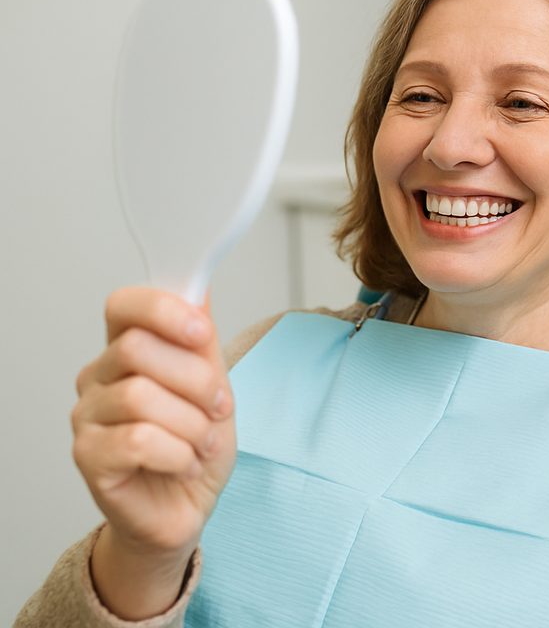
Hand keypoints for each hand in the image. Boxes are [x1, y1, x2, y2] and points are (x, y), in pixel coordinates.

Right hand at [71, 287, 235, 618]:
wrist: (186, 508)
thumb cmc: (195, 446)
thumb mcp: (213, 386)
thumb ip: (201, 340)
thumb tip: (199, 285)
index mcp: (126, 350)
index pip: (124, 306)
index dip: (164, 311)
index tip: (202, 334)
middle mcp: (98, 377)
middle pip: (139, 350)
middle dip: (197, 381)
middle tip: (217, 409)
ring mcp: (87, 417)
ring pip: (141, 397)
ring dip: (191, 424)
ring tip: (201, 444)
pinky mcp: (87, 457)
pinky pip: (138, 441)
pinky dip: (177, 454)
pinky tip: (184, 463)